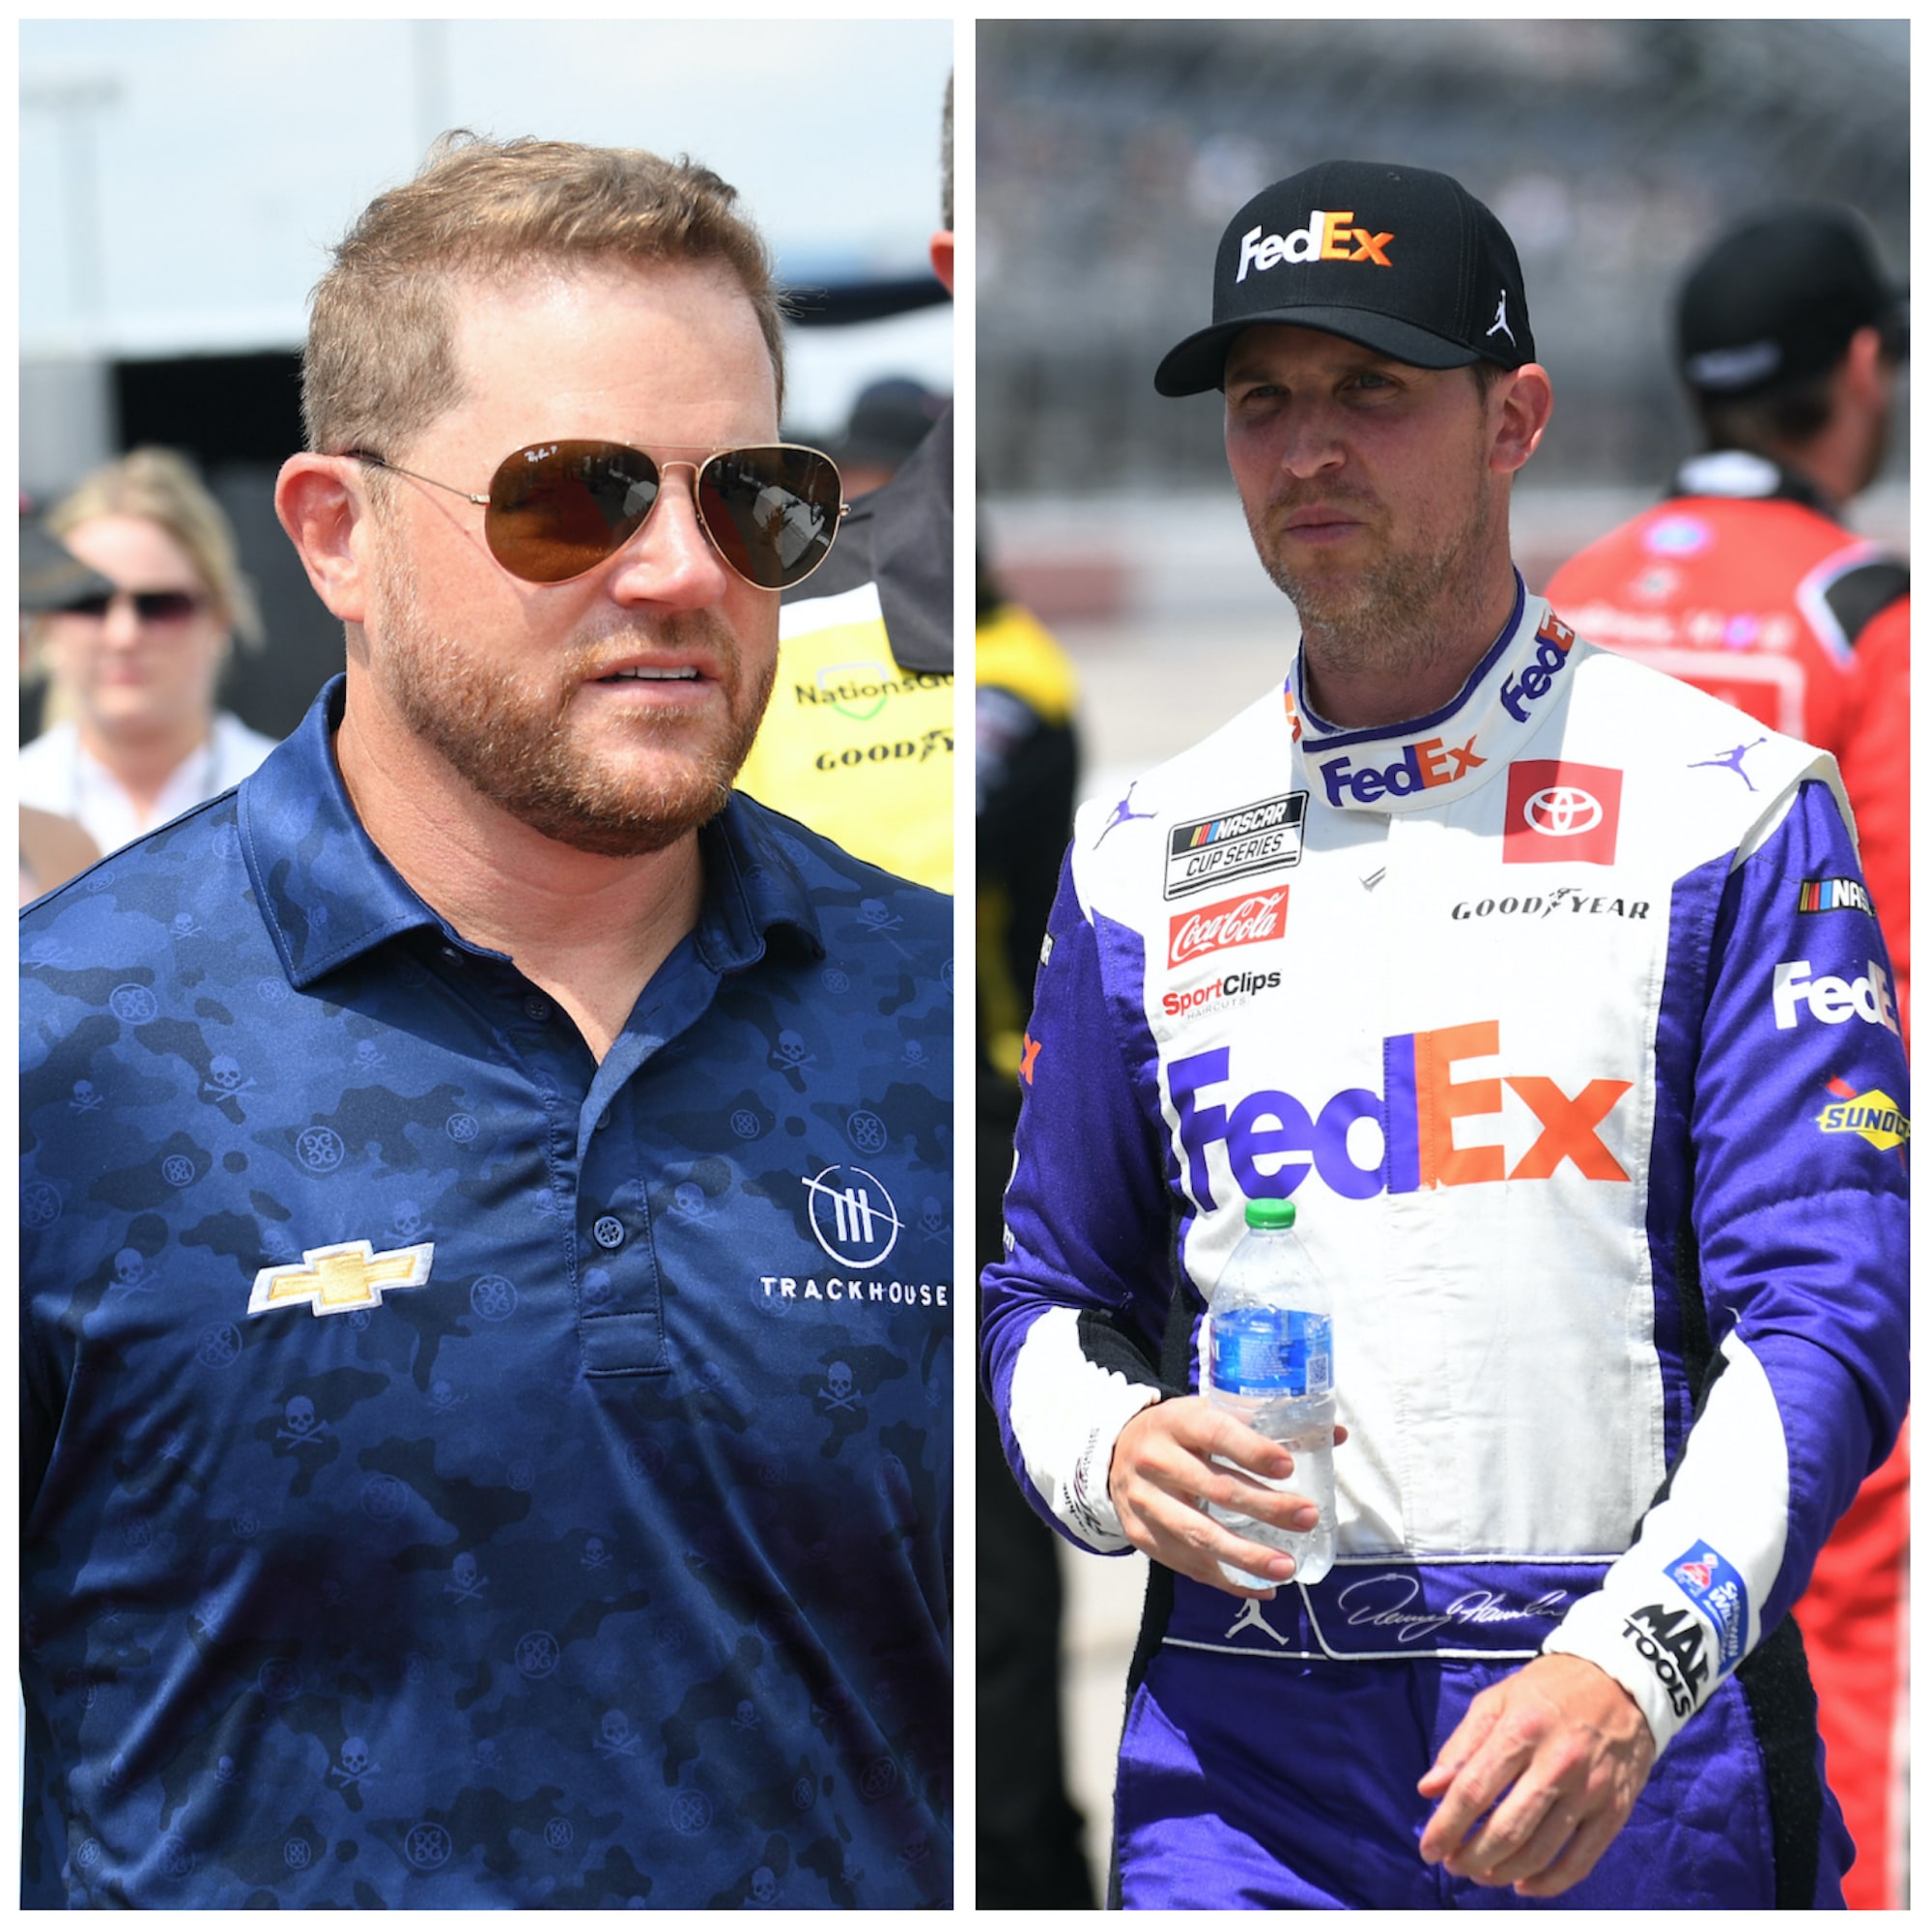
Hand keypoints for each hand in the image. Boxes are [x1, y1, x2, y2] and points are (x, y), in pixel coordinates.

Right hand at [1107, 1395, 1344, 1596]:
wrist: (1114, 1450)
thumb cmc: (1179, 1432)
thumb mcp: (1209, 1413)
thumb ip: (1265, 1425)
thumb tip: (1335, 1436)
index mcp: (1176, 1422)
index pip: (1216, 1434)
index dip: (1252, 1451)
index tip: (1288, 1467)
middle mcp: (1155, 1460)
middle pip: (1214, 1489)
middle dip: (1266, 1507)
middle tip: (1307, 1517)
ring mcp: (1145, 1502)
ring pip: (1198, 1534)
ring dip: (1247, 1555)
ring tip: (1288, 1567)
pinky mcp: (1142, 1536)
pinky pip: (1188, 1565)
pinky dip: (1228, 1581)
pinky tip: (1263, 1588)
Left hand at [1416, 1652, 1656, 1896]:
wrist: (1620, 1683)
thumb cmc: (1547, 1690)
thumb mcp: (1496, 1700)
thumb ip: (1461, 1746)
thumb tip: (1429, 1790)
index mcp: (1521, 1730)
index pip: (1475, 1789)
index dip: (1447, 1826)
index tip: (1429, 1849)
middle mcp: (1557, 1763)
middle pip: (1507, 1829)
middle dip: (1472, 1857)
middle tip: (1454, 1865)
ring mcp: (1589, 1791)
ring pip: (1540, 1852)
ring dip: (1503, 1872)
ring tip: (1481, 1873)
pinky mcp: (1615, 1812)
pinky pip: (1580, 1862)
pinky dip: (1548, 1884)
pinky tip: (1523, 1885)